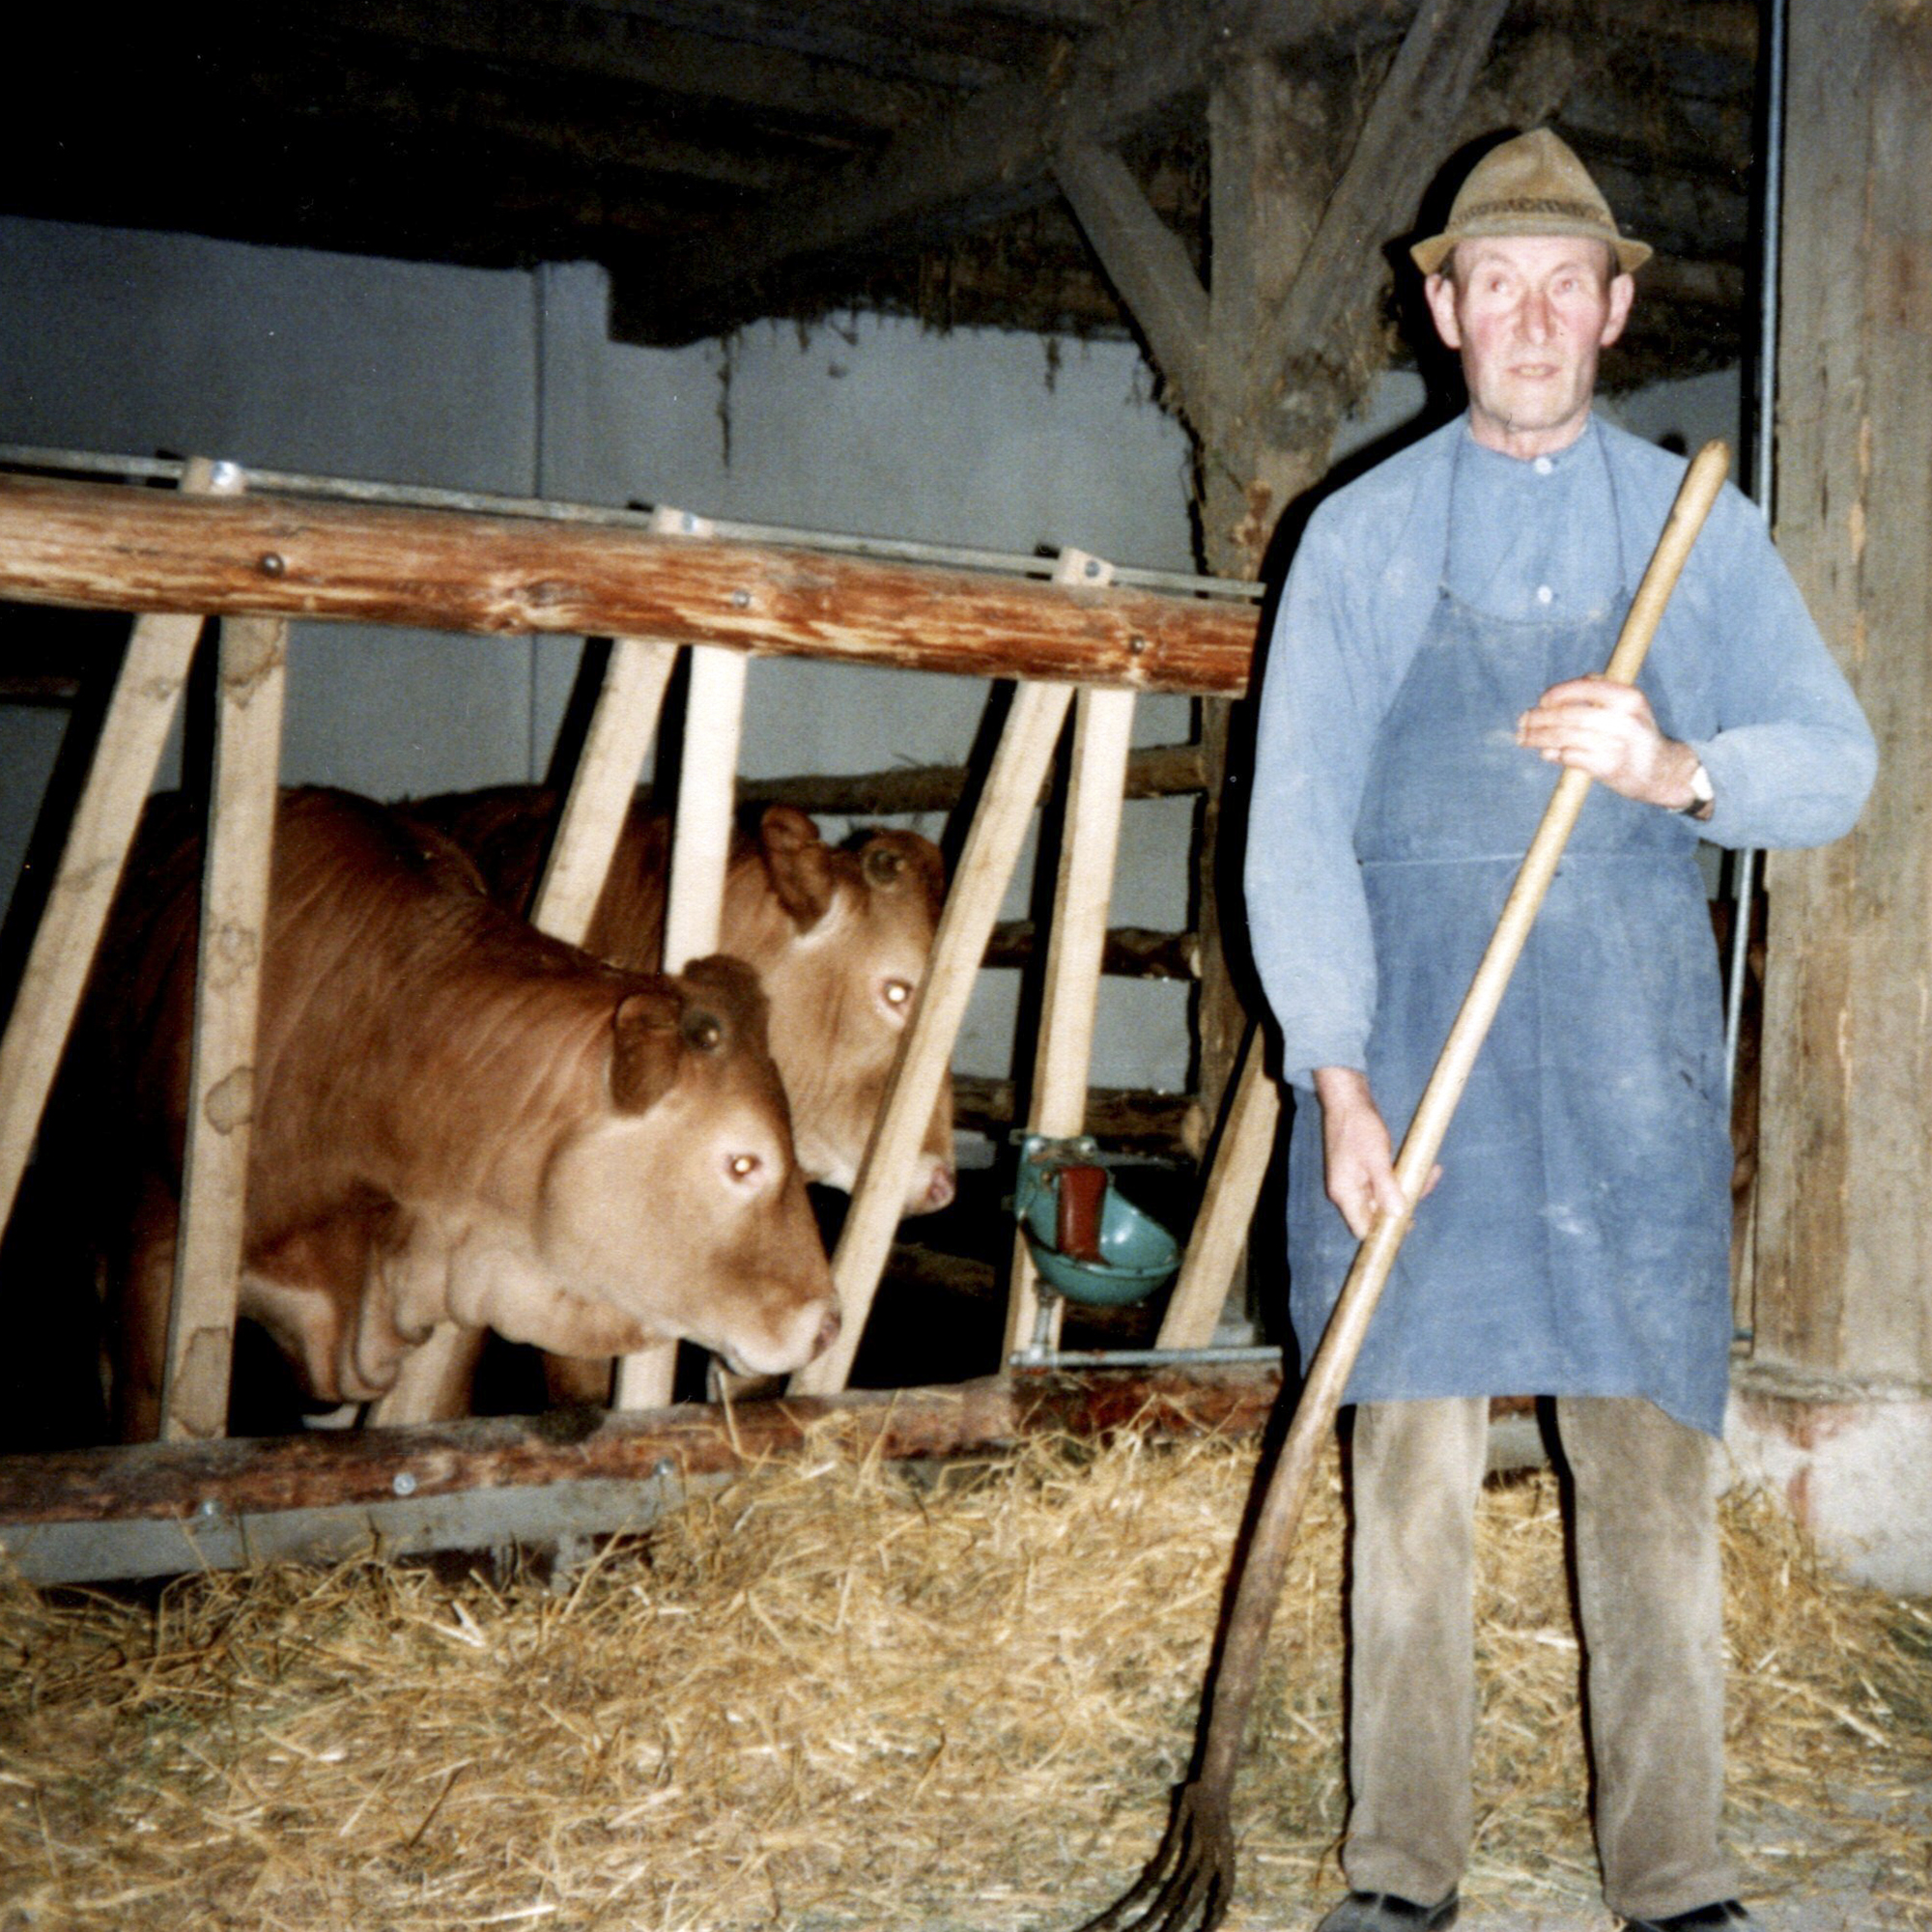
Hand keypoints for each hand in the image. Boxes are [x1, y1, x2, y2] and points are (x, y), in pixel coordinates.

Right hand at [1312, 1067, 1439, 1239]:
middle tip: (1427, 1185)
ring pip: (1384, 1197)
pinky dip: (1402, 1177)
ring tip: (1432, 1172)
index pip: (1362, 1228)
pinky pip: (1384, 1183)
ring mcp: (1355, 1180)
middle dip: (1405, 1204)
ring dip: (1408, 1188)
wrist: (1347, 1099)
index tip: (1409, 1223)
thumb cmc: (1358, 1126)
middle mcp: (1348, 1191)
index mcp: (1345, 1193)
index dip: (1384, 1232)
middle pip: (1377, 1214)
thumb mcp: (1375, 1157)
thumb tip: (1398, 1214)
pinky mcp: (1363, 1170)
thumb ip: (1385, 1187)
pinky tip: (1421, 1167)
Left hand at [1515, 677, 1704, 808]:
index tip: (1541, 702)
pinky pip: (1570, 756)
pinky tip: (1546, 753)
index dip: (1557, 693)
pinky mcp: (1608, 766)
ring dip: (1538, 737)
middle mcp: (1624, 719)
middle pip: (1568, 714)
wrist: (1662, 771)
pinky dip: (1553, 754)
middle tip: (1522, 722)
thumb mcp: (1629, 707)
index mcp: (1628, 697)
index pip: (1584, 687)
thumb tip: (1553, 697)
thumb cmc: (1636, 735)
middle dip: (1539, 718)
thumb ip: (1599, 691)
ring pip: (1564, 736)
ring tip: (1523, 739)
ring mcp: (1616, 744)